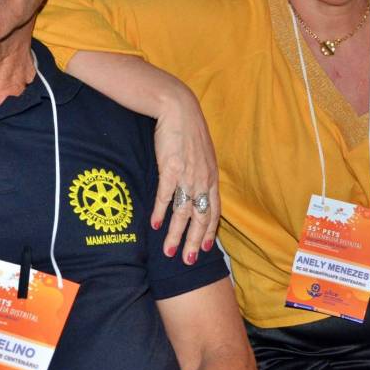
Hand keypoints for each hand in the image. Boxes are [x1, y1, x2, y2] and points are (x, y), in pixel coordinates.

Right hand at [152, 87, 220, 264]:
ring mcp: (187, 176)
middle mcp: (202, 180)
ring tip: (170, 252)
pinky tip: (156, 226)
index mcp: (211, 177)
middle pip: (200, 218)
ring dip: (176, 235)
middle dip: (195, 242)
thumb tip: (196, 187)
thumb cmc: (188, 130)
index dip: (210, 231)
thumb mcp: (202, 153)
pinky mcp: (170, 168)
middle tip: (189, 261)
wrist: (178, 108)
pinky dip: (161, 213)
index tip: (206, 248)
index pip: (214, 211)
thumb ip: (200, 173)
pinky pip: (166, 196)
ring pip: (183, 213)